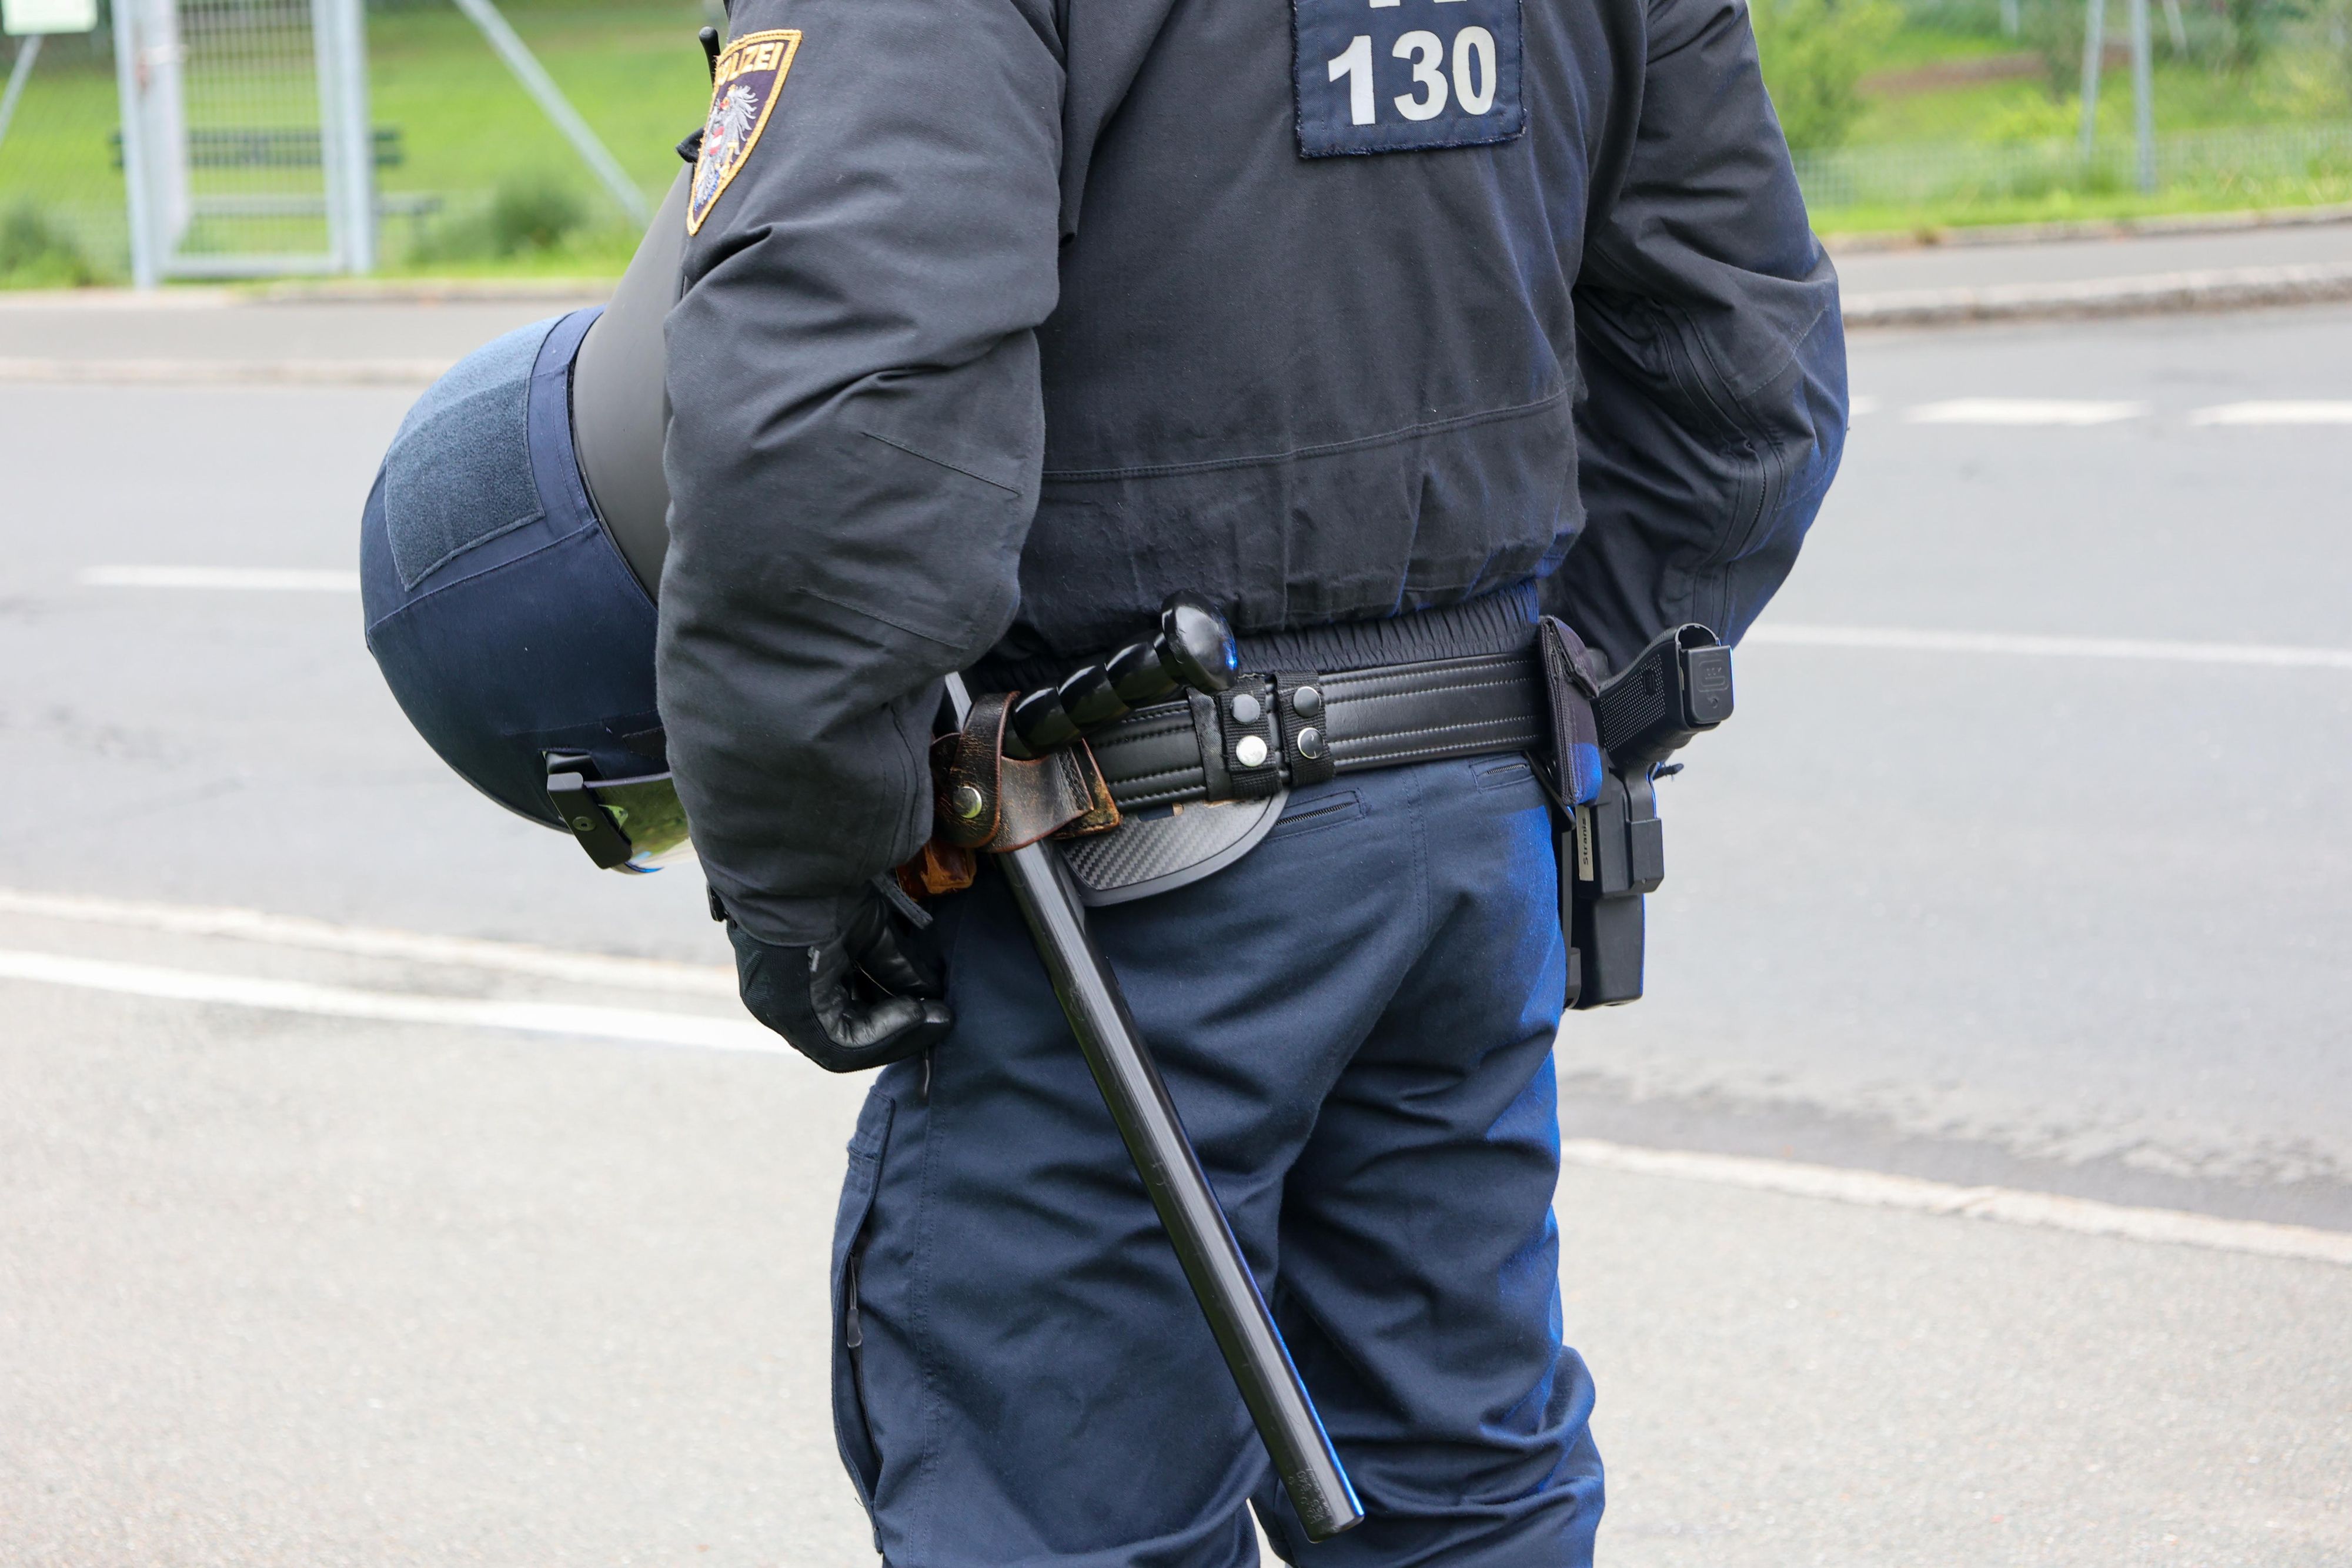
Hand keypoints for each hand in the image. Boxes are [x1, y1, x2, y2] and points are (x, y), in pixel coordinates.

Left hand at [726, 889, 953, 1071]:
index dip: (893, 1010)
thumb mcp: (869, 930)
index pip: (849, 1007)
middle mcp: (787, 998)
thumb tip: (933, 992)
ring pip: (848, 1045)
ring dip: (898, 1033)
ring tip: (936, 1015)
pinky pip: (843, 1044)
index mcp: (799, 973)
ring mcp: (787, 1011)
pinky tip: (916, 1011)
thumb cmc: (826, 886)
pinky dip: (884, 1032)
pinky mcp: (793, 1015)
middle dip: (899, 1027)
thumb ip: (897, 965)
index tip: (931, 1002)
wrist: (800, 865)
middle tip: (940, 1016)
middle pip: (850, 1030)